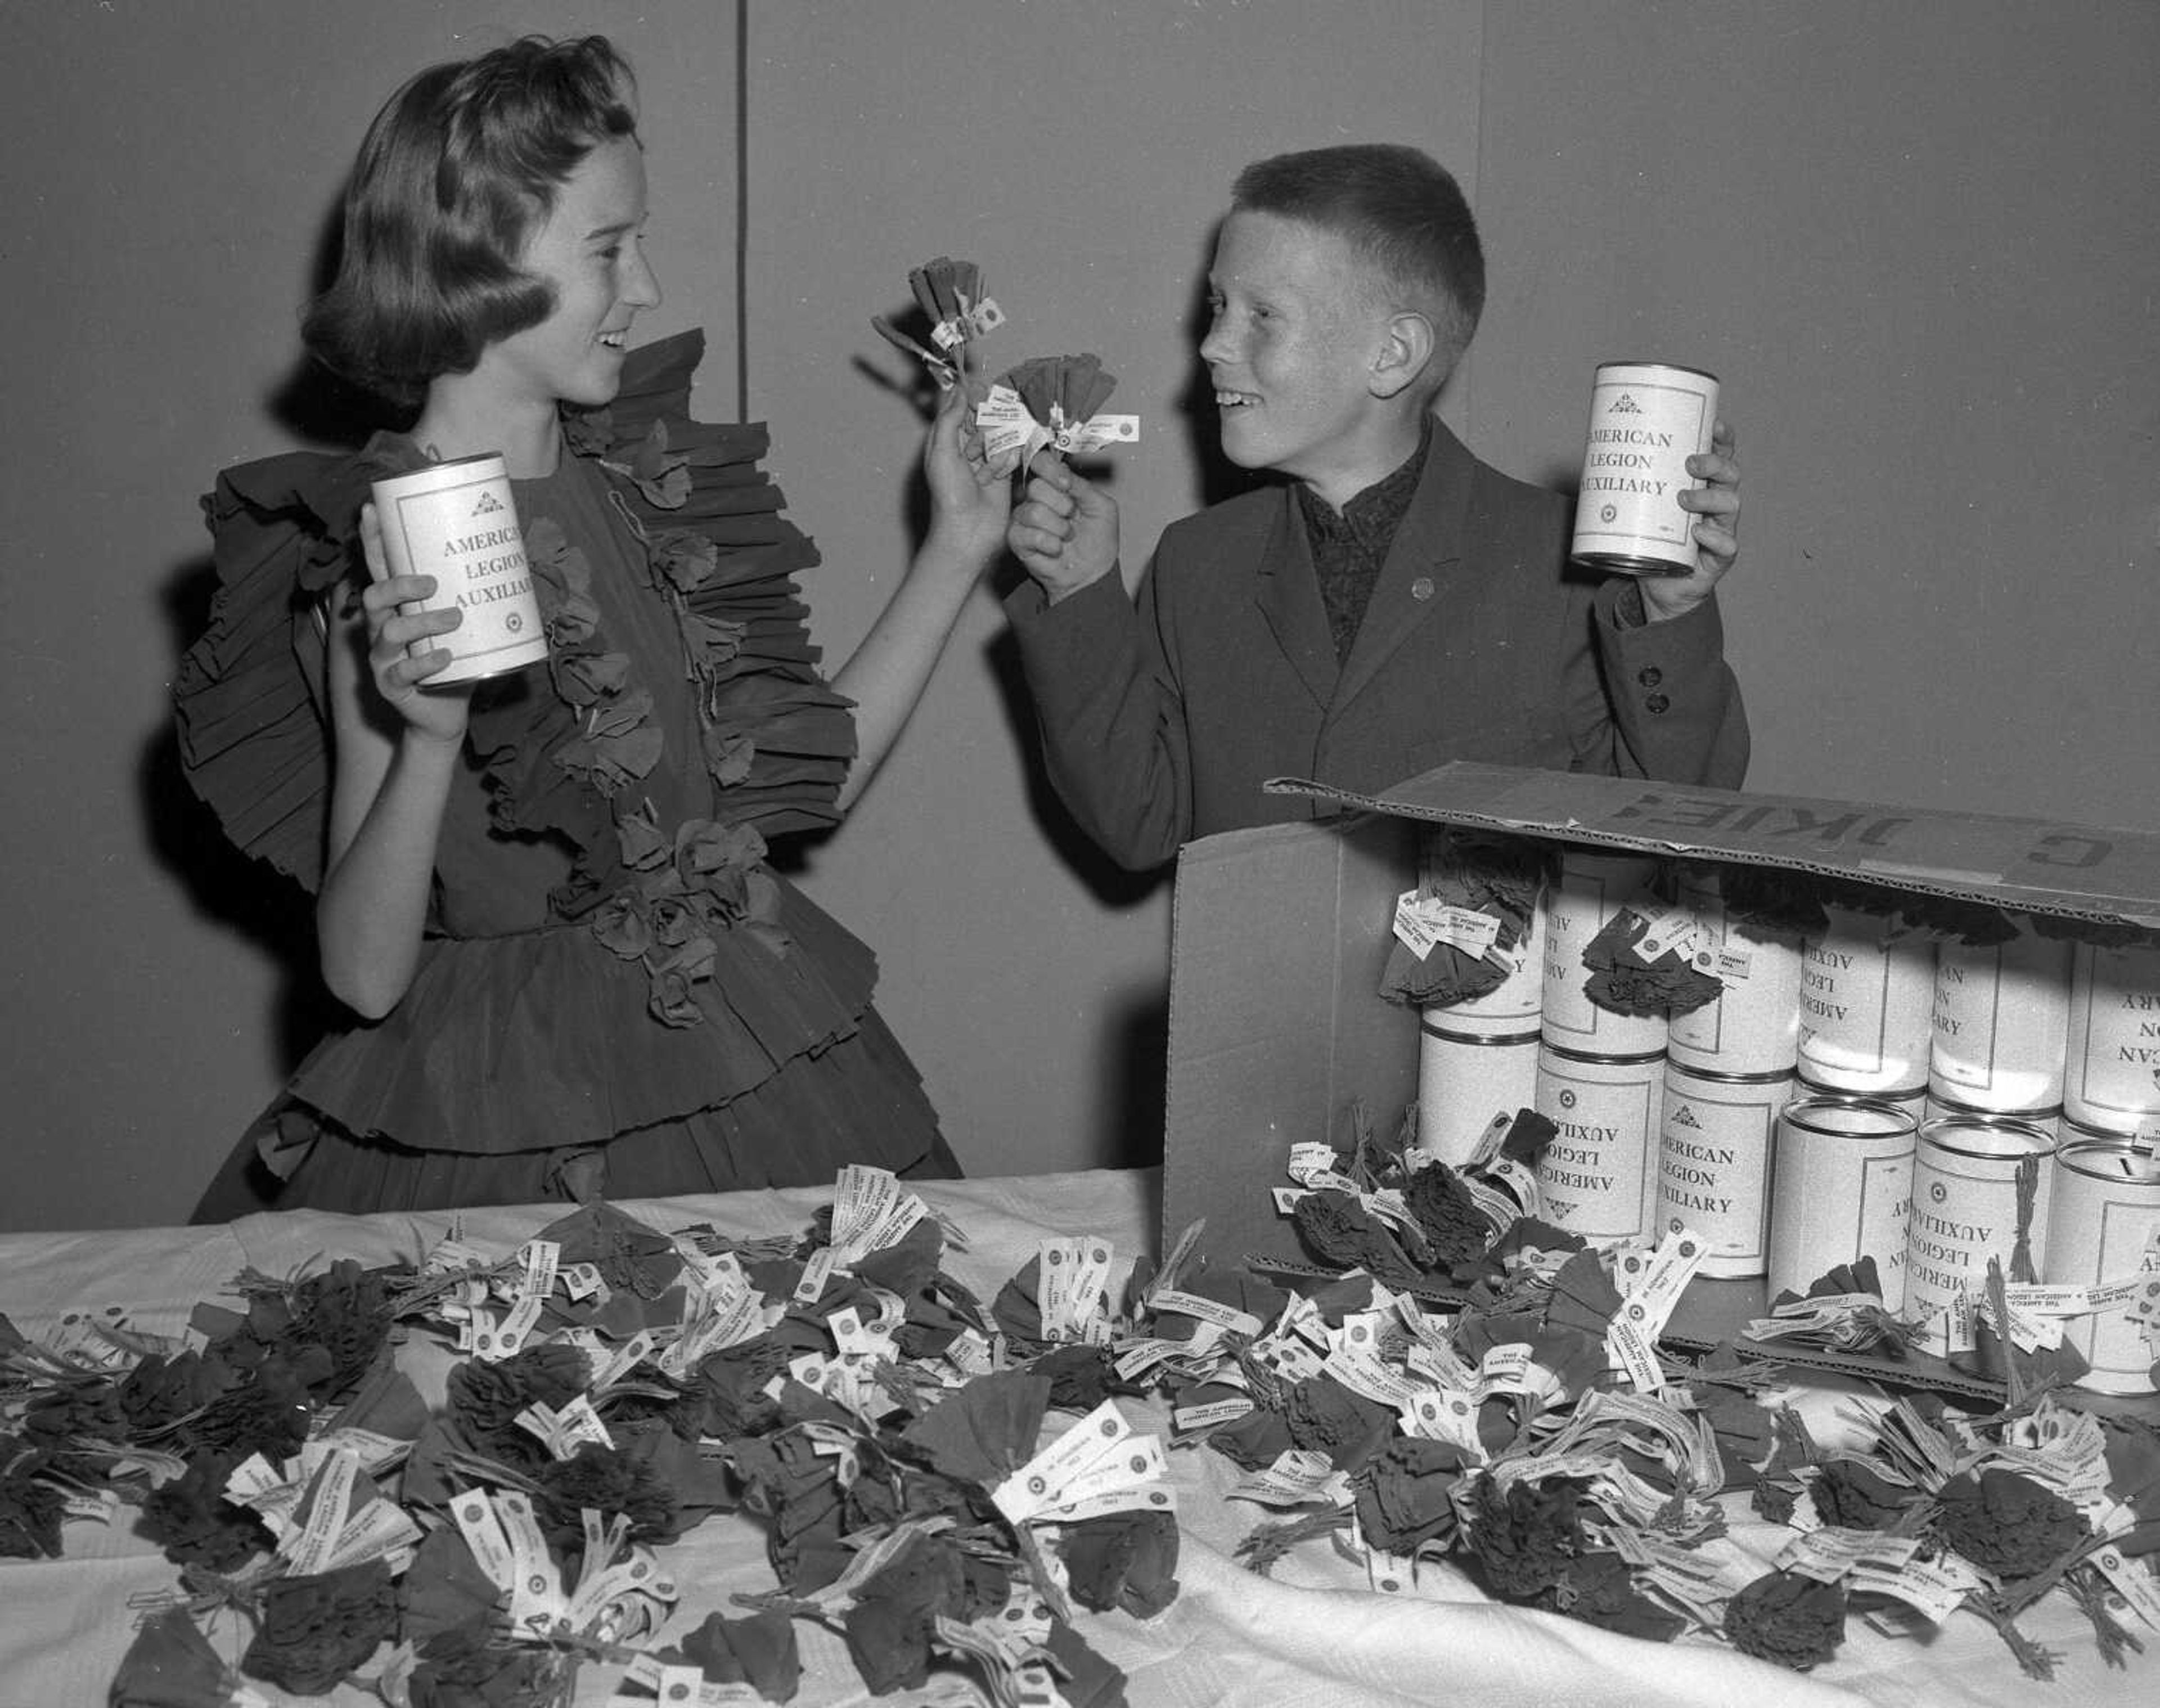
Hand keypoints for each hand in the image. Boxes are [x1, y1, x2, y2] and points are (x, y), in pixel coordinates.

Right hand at [357, 502, 471, 744]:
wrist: (447, 713)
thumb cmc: (457, 662)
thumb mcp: (464, 626)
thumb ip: (471, 596)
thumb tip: (508, 554)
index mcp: (396, 608)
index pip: (379, 569)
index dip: (372, 541)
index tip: (373, 510)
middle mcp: (381, 628)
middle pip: (375, 596)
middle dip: (400, 584)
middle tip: (433, 583)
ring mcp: (382, 658)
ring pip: (390, 631)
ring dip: (423, 621)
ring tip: (455, 618)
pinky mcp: (391, 686)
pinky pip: (403, 671)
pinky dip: (425, 662)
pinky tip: (446, 656)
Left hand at [923, 377, 1012, 568]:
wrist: (968, 531)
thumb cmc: (949, 495)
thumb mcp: (941, 453)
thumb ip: (949, 420)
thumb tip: (959, 389)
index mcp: (947, 437)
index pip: (962, 403)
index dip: (972, 397)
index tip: (981, 397)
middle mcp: (967, 443)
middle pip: (985, 416)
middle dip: (986, 428)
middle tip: (977, 451)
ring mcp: (988, 456)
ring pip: (1002, 432)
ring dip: (995, 449)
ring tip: (983, 473)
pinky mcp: (1006, 469)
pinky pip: (1013, 451)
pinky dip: (1006, 462)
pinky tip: (995, 478)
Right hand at [1008, 455, 1118, 603]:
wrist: (1092, 573)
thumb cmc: (1098, 541)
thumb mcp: (1102, 507)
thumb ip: (1082, 486)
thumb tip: (1063, 473)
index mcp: (1057, 486)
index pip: (1041, 462)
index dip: (1050, 469)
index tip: (1066, 485)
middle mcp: (1038, 499)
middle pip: (1036, 487)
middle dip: (1061, 505)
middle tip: (1072, 518)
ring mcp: (1025, 519)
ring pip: (1033, 511)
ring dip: (1058, 528)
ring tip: (1066, 537)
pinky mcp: (1017, 540)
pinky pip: (1027, 533)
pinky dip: (1049, 543)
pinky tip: (1056, 549)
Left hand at [1643, 419, 1739, 621]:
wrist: (1657, 586)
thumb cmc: (1650, 541)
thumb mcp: (1640, 509)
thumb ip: (1628, 486)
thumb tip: (1594, 457)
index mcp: (1703, 485)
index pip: (1720, 456)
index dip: (1722, 439)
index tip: (1713, 425)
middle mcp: (1717, 504)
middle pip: (1730, 474)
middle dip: (1715, 463)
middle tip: (1689, 462)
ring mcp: (1721, 530)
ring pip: (1731, 504)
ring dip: (1709, 497)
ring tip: (1683, 498)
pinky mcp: (1718, 558)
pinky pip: (1727, 545)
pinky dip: (1714, 537)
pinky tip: (1698, 532)